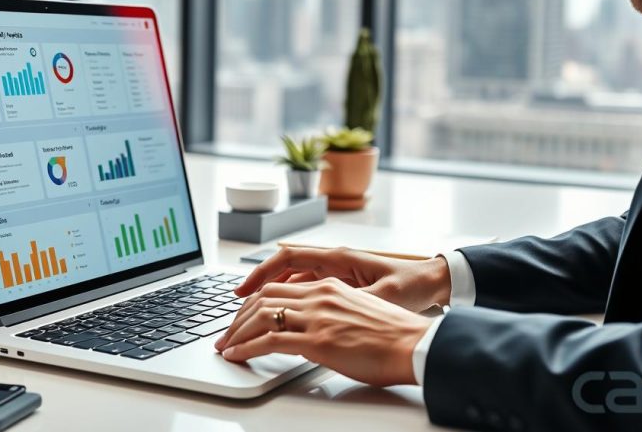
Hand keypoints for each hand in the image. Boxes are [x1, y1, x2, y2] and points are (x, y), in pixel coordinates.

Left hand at [215, 278, 432, 385]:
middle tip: (227, 333)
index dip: (253, 300)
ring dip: (237, 333)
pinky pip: (270, 341)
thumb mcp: (358, 312)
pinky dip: (247, 348)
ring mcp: (317, 317)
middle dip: (238, 317)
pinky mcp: (317, 341)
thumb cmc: (395, 335)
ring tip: (226, 347)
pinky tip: (237, 356)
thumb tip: (316, 328)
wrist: (416, 344)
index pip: (278, 287)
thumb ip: (333, 313)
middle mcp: (319, 295)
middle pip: (263, 298)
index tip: (241, 313)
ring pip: (261, 316)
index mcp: (329, 286)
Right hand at [234, 246, 451, 312]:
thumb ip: (351, 302)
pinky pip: (305, 289)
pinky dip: (289, 300)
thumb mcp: (382, 298)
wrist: (433, 282)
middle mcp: (333, 262)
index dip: (261, 273)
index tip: (242, 291)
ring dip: (271, 295)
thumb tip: (324, 312)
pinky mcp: (341, 285)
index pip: (287, 258)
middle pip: (283, 270)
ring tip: (252, 315)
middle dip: (257, 288)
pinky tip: (280, 317)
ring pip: (293, 281)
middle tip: (237, 309)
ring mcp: (336, 273)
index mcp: (338, 258)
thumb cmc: (411, 286)